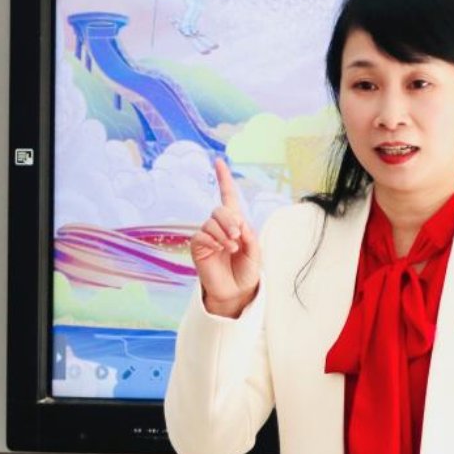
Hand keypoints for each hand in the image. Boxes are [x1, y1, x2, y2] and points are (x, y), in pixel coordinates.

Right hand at [190, 157, 260, 317]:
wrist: (236, 292)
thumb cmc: (246, 271)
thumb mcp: (255, 252)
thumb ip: (249, 236)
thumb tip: (238, 223)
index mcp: (235, 223)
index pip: (227, 197)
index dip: (223, 179)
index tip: (218, 162)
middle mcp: (219, 226)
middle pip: (220, 209)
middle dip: (230, 220)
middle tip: (238, 235)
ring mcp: (207, 236)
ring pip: (211, 222)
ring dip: (224, 232)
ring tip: (232, 247)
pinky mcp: (197, 247)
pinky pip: (201, 235)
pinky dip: (213, 240)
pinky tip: (222, 249)